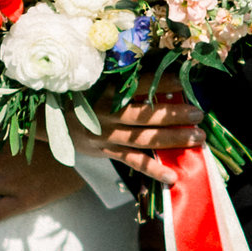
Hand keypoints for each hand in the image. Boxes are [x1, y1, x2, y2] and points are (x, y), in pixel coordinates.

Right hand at [87, 85, 203, 180]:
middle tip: (198, 114)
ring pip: (145, 139)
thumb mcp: (97, 81)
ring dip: (173, 139)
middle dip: (175, 115)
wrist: (52, 120)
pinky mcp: (107, 152)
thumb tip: (160, 74)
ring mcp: (107, 135)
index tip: (185, 81)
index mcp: (107, 91)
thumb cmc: (82, 97)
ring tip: (196, 138)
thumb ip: (123, 81)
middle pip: (146, 116)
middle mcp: (107, 113)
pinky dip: (153, 170)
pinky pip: (133, 162)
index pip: (139, 85)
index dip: (163, 83)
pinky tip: (172, 176)